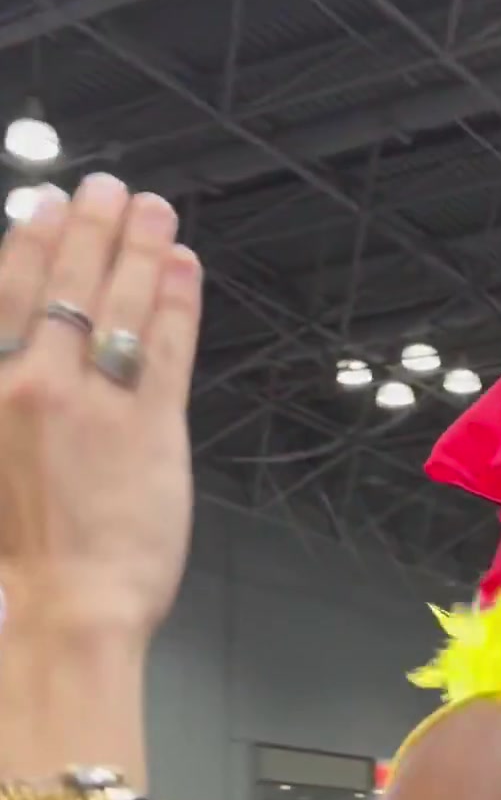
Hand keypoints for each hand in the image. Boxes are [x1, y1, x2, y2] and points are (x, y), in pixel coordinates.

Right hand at [0, 174, 200, 641]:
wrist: (57, 612)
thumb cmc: (9, 560)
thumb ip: (4, 396)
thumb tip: (22, 355)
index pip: (7, 290)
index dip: (30, 239)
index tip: (44, 204)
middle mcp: (35, 379)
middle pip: (66, 281)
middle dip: (90, 225)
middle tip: (108, 188)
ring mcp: (97, 401)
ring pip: (120, 302)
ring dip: (139, 246)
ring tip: (152, 210)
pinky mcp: (154, 428)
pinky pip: (167, 347)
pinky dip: (177, 300)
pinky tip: (184, 266)